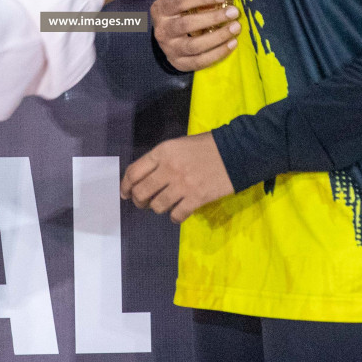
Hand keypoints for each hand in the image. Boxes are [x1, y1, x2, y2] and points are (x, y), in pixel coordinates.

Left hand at [120, 133, 234, 221]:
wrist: (236, 152)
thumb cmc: (207, 146)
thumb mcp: (179, 145)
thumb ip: (161, 159)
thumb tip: (146, 177)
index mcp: (163, 152)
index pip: (134, 172)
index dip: (125, 185)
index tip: (125, 193)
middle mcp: (169, 168)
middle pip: (141, 192)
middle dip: (138, 200)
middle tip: (142, 203)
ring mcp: (182, 185)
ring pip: (157, 205)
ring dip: (157, 208)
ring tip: (162, 205)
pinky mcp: (196, 198)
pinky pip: (176, 215)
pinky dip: (174, 217)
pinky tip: (177, 213)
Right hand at [152, 0, 239, 70]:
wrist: (164, 38)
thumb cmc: (175, 12)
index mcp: (161, 9)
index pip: (180, 2)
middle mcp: (162, 30)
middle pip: (188, 24)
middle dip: (213, 18)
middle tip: (234, 12)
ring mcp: (170, 49)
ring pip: (194, 45)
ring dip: (218, 37)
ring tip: (236, 28)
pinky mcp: (179, 63)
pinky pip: (199, 61)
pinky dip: (217, 54)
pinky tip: (232, 44)